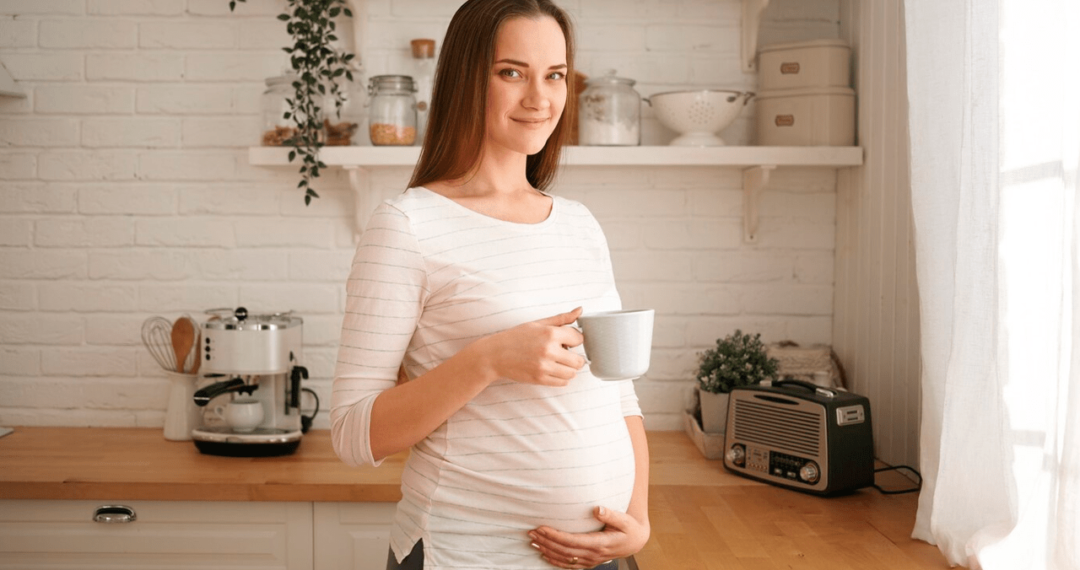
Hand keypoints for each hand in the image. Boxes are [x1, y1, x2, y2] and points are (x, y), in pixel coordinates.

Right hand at [475, 307, 585, 386]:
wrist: (495, 354)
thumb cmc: (516, 337)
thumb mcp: (538, 323)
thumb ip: (561, 318)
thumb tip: (580, 310)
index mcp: (550, 333)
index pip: (579, 339)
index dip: (575, 339)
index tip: (568, 340)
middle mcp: (548, 350)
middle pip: (579, 360)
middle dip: (575, 357)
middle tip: (565, 353)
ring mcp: (544, 367)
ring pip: (572, 373)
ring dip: (569, 368)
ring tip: (559, 362)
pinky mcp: (540, 379)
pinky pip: (563, 382)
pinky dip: (562, 377)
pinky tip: (553, 369)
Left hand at [528, 506, 649, 568]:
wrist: (635, 542)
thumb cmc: (629, 528)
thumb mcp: (623, 520)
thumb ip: (610, 515)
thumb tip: (597, 508)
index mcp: (600, 544)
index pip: (572, 541)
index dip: (555, 536)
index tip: (541, 528)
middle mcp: (593, 554)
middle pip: (564, 550)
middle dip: (546, 542)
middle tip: (531, 533)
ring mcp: (590, 560)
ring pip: (564, 559)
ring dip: (547, 551)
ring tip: (533, 542)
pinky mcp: (589, 562)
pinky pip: (569, 565)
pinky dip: (555, 561)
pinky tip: (544, 555)